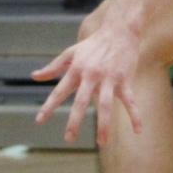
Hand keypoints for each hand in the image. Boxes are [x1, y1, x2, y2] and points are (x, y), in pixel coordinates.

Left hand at [33, 18, 143, 146]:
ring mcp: (109, 78)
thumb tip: (34, 77)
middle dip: (75, 121)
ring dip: (104, 125)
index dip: (49, 106)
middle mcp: (91, 75)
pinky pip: (130, 101)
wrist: (120, 30)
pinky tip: (138, 130)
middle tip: (69, 139)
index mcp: (76, 69)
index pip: (60, 91)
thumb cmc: (94, 43)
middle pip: (82, 101)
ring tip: (101, 143)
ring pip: (106, 105)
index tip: (39, 121)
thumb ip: (53, 67)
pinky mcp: (125, 79)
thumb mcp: (71, 53)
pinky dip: (135, 116)